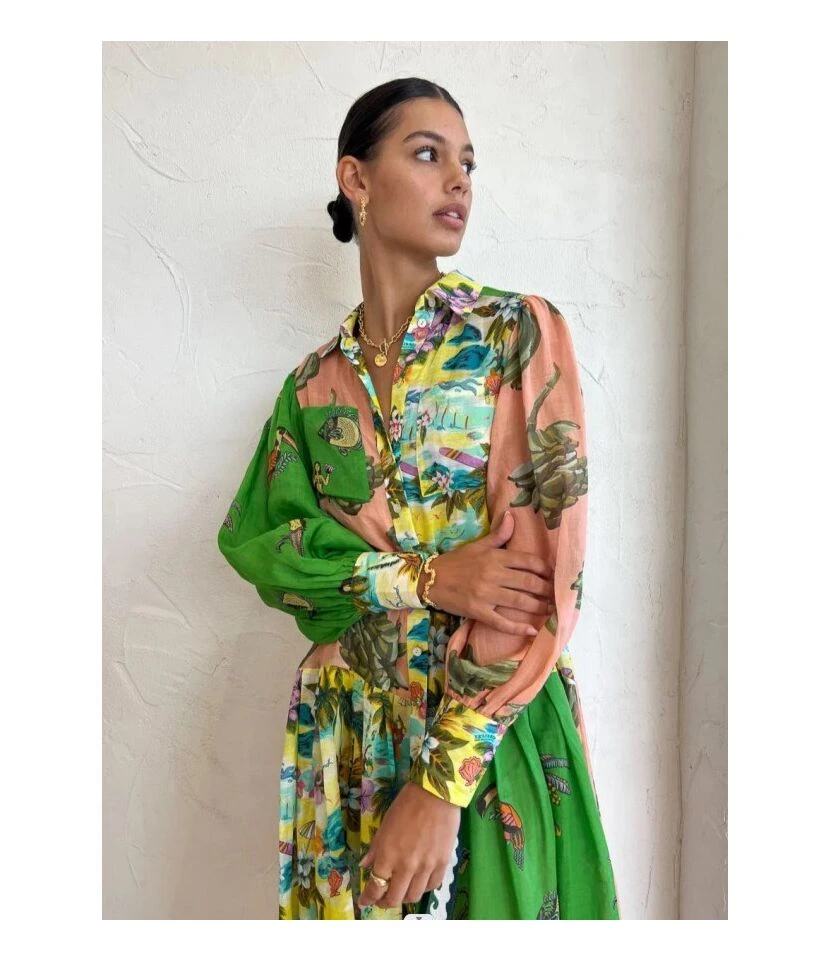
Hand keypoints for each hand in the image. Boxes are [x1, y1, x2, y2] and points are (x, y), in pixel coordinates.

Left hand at [356, 782, 459, 909]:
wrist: (435, 794)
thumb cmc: (406, 805)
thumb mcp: (385, 825)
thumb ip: (375, 848)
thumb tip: (365, 865)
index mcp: (388, 855)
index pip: (375, 887)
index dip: (368, 898)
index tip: (364, 901)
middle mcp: (406, 866)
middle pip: (394, 898)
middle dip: (384, 902)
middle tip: (381, 899)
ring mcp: (426, 867)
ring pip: (414, 896)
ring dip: (404, 897)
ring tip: (401, 890)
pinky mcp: (442, 863)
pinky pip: (432, 886)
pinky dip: (423, 888)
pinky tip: (419, 882)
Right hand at [420, 510, 554, 635]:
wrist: (430, 579)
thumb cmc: (456, 562)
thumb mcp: (477, 545)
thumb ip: (498, 534)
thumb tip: (512, 515)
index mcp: (494, 557)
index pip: (527, 561)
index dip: (544, 569)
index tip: (554, 574)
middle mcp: (493, 574)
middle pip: (528, 582)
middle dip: (546, 589)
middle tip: (557, 594)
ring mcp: (486, 595)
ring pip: (520, 601)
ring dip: (539, 606)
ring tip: (550, 609)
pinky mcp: (478, 611)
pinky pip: (502, 622)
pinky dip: (517, 627)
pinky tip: (531, 629)